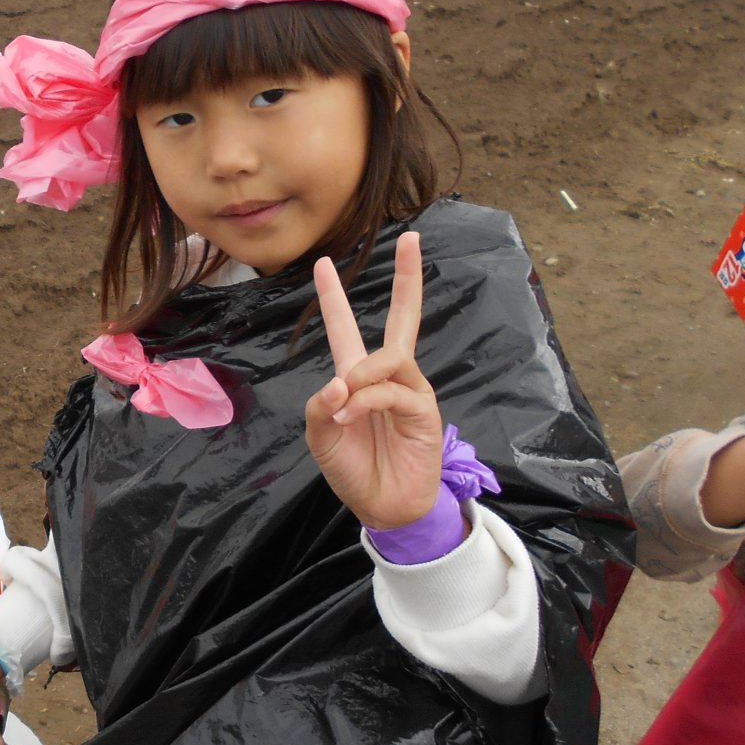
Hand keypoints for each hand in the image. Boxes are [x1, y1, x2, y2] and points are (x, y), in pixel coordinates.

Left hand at [305, 231, 444, 528]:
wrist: (382, 506)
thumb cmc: (352, 468)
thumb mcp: (319, 435)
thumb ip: (321, 404)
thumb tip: (341, 381)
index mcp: (357, 377)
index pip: (345, 327)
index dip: (333, 297)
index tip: (323, 263)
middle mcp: (387, 377)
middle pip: (402, 319)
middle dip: (407, 278)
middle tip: (410, 237)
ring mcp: (409, 391)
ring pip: (389, 359)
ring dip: (361, 376)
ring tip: (343, 404)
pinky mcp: (424, 411)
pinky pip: (393, 391)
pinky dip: (367, 401)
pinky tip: (349, 417)